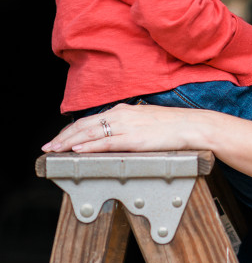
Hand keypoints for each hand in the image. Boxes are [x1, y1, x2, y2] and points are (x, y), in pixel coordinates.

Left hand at [41, 103, 207, 154]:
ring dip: (69, 142)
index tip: (58, 139)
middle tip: (48, 147)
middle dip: (63, 136)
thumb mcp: (146, 121)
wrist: (192, 126)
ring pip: (90, 133)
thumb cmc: (173, 126)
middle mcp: (121, 116)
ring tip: (55, 150)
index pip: (90, 120)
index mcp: (123, 111)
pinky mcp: (134, 139)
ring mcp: (126, 127)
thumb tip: (116, 134)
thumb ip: (129, 126)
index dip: (71, 130)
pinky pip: (105, 143)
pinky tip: (76, 150)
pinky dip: (88, 146)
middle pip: (84, 125)